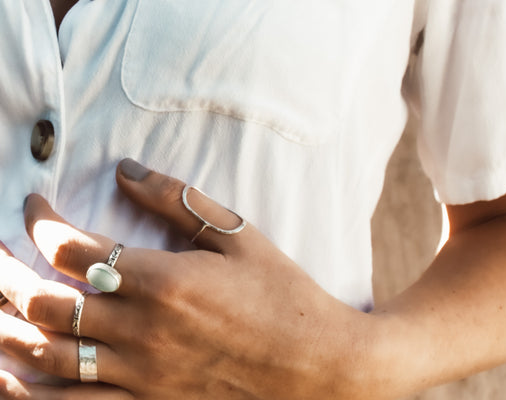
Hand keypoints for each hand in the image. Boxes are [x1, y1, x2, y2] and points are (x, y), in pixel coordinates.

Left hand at [0, 159, 372, 399]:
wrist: (312, 363)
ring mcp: (140, 372)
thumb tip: (126, 171)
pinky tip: (7, 373)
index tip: (34, 204)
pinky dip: (27, 391)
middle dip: (5, 270)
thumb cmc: (281, 295)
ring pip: (46, 351)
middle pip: (44, 299)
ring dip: (6, 325)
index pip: (71, 246)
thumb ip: (177, 200)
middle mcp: (141, 327)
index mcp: (163, 278)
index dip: (40, 220)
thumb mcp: (238, 236)